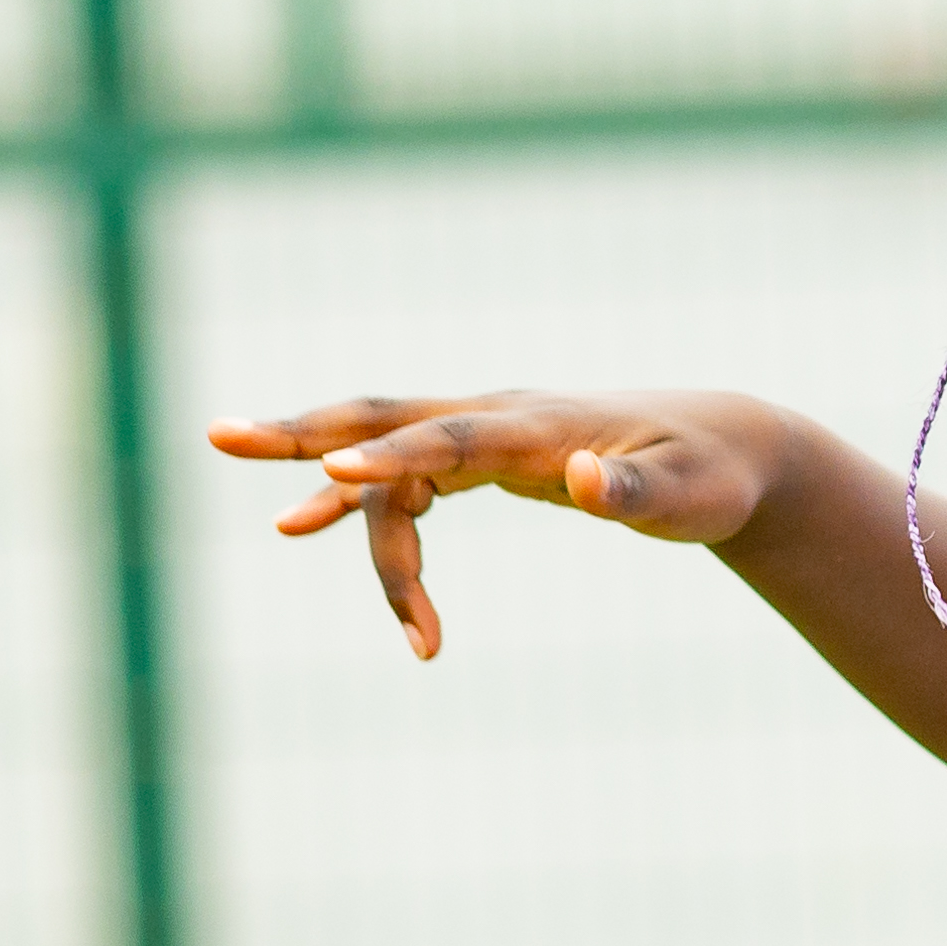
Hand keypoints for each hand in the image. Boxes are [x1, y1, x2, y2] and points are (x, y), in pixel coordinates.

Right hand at [205, 391, 784, 659]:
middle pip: (385, 417)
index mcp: (540, 427)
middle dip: (304, 431)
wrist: (724, 447)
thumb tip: (586, 482)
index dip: (392, 459)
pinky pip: (401, 475)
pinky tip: (303, 521)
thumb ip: (632, 491)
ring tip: (280, 529)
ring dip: (331, 491)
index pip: (451, 440)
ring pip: (385, 454)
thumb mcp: (687, 497)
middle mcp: (499, 417)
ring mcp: (485, 432)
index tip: (332, 473)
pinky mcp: (483, 454)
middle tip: (222, 435)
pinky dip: (355, 500)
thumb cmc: (707, 476)